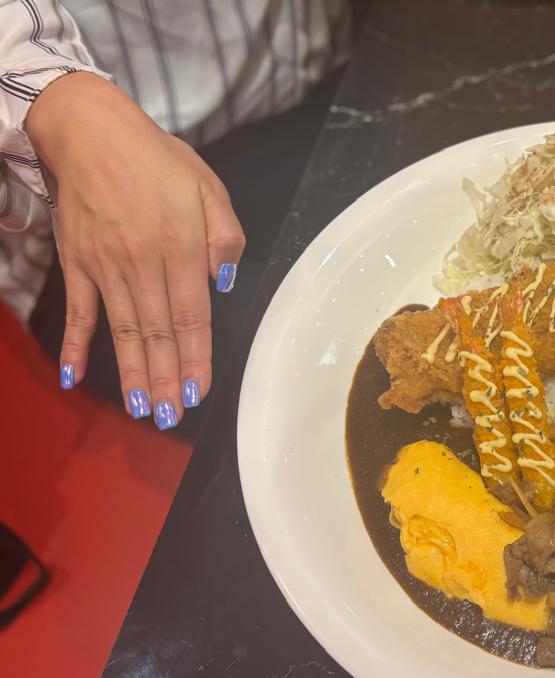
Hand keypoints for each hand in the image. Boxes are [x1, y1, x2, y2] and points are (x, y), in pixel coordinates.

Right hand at [26, 72, 244, 427]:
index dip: (196, 358)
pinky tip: (74, 375)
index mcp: (181, 245)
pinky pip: (78, 311)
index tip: (199, 392)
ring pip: (123, 330)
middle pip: (158, 333)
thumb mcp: (208, 187)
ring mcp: (105, 264)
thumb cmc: (157, 160)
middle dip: (165, 379)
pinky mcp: (77, 262)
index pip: (192, 316)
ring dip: (132, 372)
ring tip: (140, 408)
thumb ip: (225, 237)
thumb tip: (223, 283)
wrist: (91, 131)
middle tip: (169, 416)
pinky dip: (75, 344)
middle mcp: (142, 261)